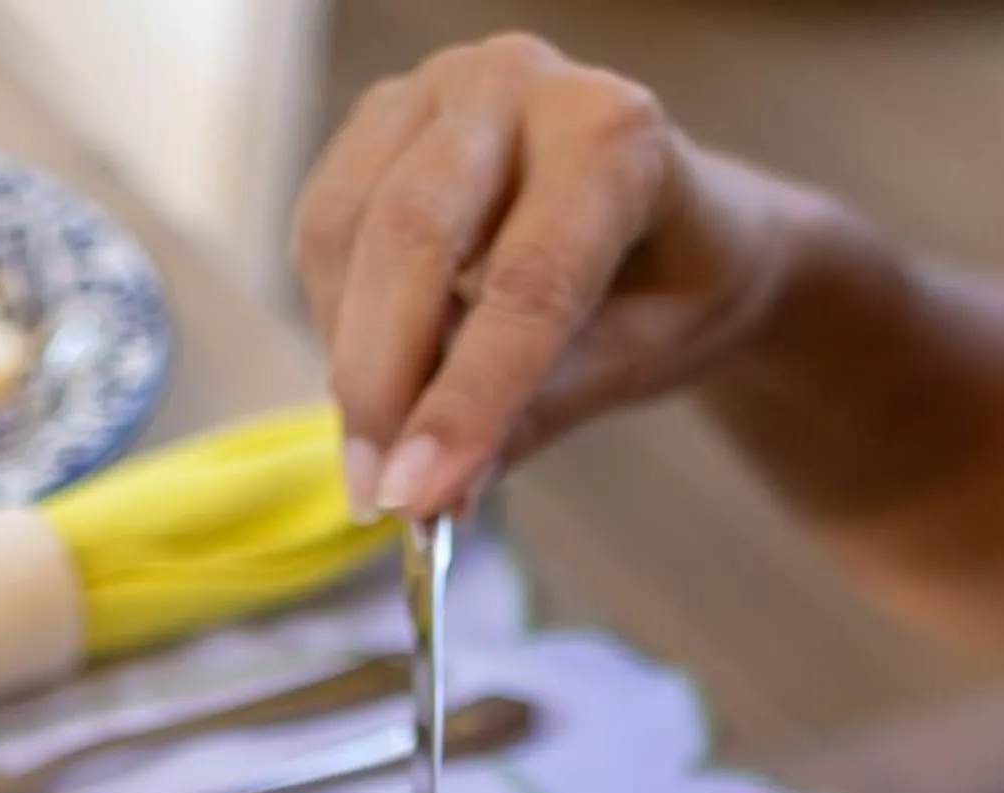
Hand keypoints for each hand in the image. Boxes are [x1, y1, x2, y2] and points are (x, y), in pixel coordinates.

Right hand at [292, 35, 803, 521]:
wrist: (679, 216)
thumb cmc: (671, 286)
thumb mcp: (635, 361)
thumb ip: (536, 415)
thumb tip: (434, 491)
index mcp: (610, 133)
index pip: (527, 280)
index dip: (465, 399)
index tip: (416, 497)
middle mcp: (519, 84)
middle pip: (413, 231)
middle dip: (380, 382)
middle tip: (374, 493)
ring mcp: (439, 89)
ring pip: (348, 227)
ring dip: (346, 357)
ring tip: (375, 453)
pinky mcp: (382, 119)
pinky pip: (324, 225)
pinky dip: (333, 320)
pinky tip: (371, 380)